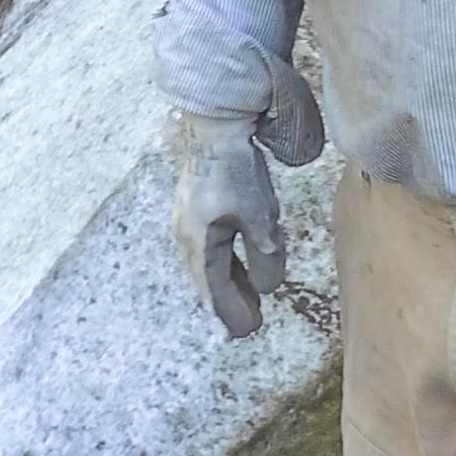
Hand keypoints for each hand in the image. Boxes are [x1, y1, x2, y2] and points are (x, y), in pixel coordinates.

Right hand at [173, 114, 285, 338]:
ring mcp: (189, 222)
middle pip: (209, 281)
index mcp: (199, 246)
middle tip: (251, 321)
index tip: (248, 331)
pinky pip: (211, 245)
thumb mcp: (259, 217)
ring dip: (231, 281)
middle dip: (231, 301)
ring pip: (210, 263)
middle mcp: (188, 238)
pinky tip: (241, 260)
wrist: (215, 125)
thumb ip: (264, 256)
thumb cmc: (234, 170)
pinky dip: (228, 260)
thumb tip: (267, 289)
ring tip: (250, 295)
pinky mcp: (197, 207)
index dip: (232, 313)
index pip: (214, 293)